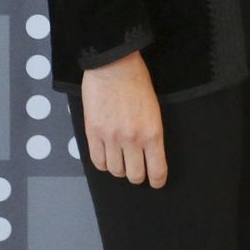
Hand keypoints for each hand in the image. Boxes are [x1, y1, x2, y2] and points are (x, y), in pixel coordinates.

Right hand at [80, 51, 167, 187]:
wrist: (114, 66)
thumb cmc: (138, 82)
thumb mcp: (154, 108)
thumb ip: (151, 132)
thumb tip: (148, 152)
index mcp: (152, 132)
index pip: (156, 169)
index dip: (157, 180)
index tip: (156, 182)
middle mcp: (132, 140)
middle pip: (134, 175)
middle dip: (138, 175)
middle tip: (138, 169)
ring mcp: (110, 138)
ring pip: (115, 170)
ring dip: (120, 168)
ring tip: (122, 160)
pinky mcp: (92, 134)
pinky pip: (97, 161)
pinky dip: (103, 164)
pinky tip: (107, 157)